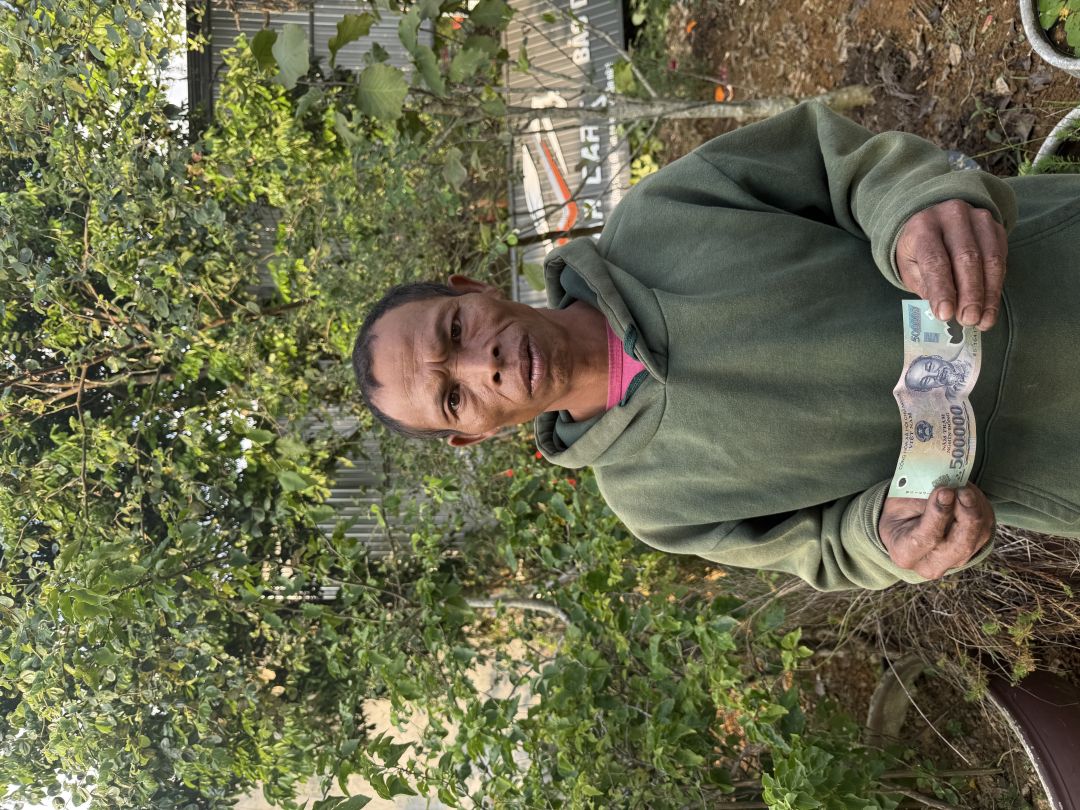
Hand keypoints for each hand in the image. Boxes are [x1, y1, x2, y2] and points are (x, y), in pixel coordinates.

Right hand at [879, 485, 994, 579]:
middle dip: (967, 516)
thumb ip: (921, 498)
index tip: (944, 492)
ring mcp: (954, 562)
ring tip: (964, 487)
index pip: (924, 539)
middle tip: (964, 491)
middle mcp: (930, 565)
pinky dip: (981, 509)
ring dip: (976, 508)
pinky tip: (970, 495)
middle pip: (959, 546)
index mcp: (904, 553)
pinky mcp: (972, 552)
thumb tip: (948, 489)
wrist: (905, 525)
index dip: (938, 515)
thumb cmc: (900, 512)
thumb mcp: (899, 502)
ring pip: (977, 538)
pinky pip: (985, 530)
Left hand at [895, 199, 1007, 330]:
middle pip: (967, 258)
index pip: (935, 260)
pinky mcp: (996, 227)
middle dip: (970, 294)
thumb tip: (947, 313)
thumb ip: (927, 286)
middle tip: (968, 320)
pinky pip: (1001, 259)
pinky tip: (990, 307)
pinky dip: (996, 286)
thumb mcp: (911, 268)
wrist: (935, 222)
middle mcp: (952, 216)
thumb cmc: (919, 251)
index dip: (942, 289)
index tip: (945, 315)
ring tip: (982, 320)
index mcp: (923, 227)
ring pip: (990, 259)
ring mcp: (978, 219)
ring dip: (988, 294)